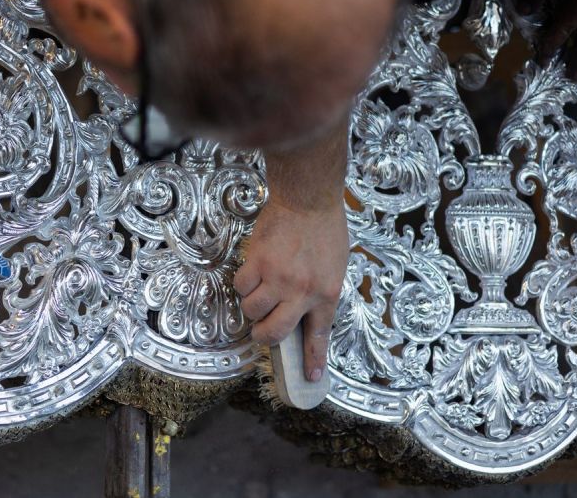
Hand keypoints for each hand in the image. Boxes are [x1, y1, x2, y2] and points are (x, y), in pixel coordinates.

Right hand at [233, 197, 347, 382]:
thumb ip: (320, 292)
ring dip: (252, 305)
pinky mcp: (257, 262)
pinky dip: (243, 284)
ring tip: (259, 292)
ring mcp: (278, 278)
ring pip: (252, 310)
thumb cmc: (325, 229)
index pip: (318, 335)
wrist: (308, 200)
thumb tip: (302, 313)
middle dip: (263, 336)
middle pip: (274, 332)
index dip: (312, 359)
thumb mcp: (335, 267)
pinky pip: (241, 285)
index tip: (310, 377)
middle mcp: (302, 291)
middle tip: (262, 330)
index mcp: (326, 293)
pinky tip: (252, 273)